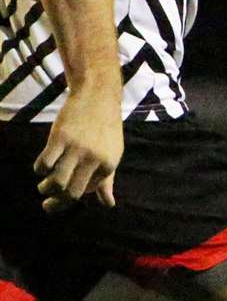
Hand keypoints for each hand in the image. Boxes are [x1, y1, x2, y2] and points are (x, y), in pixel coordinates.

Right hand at [36, 88, 121, 212]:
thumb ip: (107, 180)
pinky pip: (44, 163)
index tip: (67, 190)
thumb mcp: (112, 153)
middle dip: (58, 203)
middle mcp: (94, 158)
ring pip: (57, 182)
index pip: (88, 191)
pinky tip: (42, 166)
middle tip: (48, 204)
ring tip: (43, 187)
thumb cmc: (105, 128)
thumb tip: (109, 204)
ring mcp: (77, 148)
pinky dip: (39, 170)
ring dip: (46, 189)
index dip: (75, 194)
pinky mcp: (60, 137)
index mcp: (109, 163)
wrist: (98, 96)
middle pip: (72, 192)